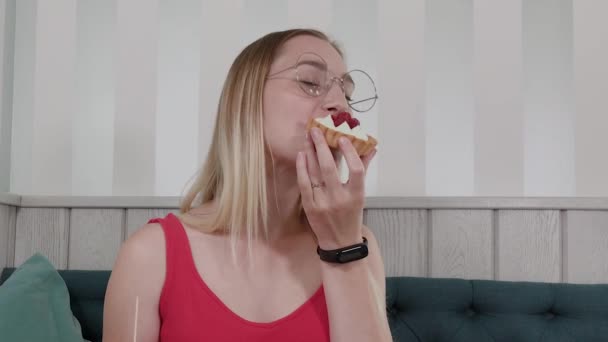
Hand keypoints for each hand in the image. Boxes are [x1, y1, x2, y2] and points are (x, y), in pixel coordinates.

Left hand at [296, 127, 376, 249]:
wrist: (340, 243)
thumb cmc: (352, 216)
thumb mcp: (361, 195)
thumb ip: (364, 170)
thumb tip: (370, 147)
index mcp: (356, 195)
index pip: (356, 170)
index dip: (349, 152)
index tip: (342, 137)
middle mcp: (340, 199)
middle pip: (330, 168)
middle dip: (322, 147)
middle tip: (317, 130)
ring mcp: (323, 204)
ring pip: (315, 174)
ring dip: (310, 153)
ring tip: (308, 137)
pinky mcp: (310, 207)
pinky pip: (304, 184)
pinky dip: (302, 168)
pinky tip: (301, 155)